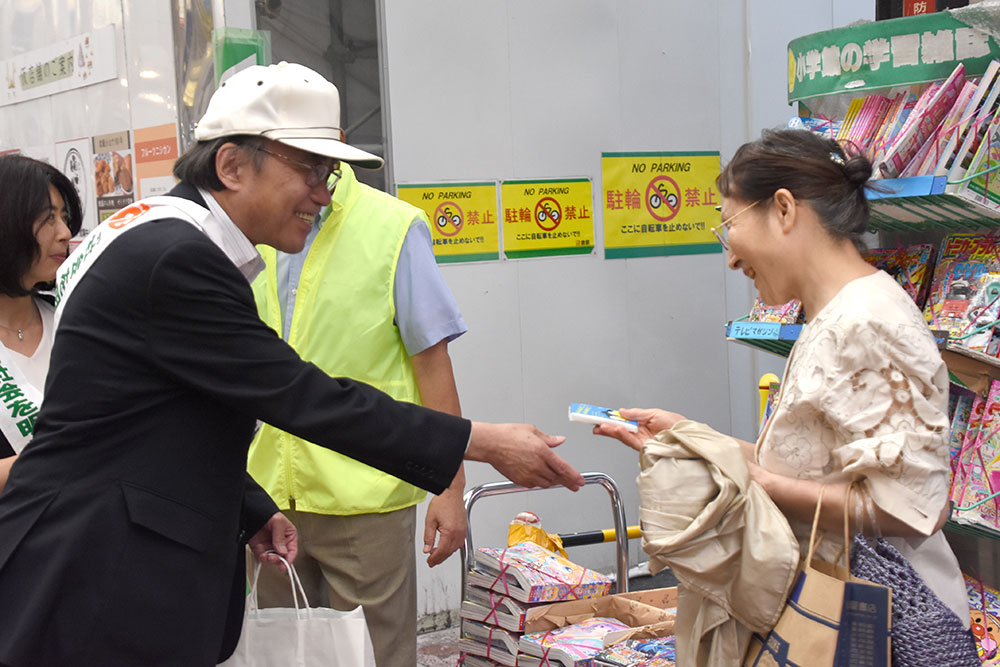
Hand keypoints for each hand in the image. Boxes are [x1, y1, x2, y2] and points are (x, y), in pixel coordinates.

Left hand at [248, 511, 298, 571]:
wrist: (252, 511)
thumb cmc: (268, 513)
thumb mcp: (278, 523)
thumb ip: (280, 537)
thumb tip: (283, 551)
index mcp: (289, 536)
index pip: (292, 550)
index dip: (289, 558)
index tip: (285, 564)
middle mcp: (280, 543)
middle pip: (282, 557)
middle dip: (278, 560)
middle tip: (274, 559)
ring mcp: (270, 546)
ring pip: (272, 559)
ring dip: (269, 559)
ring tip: (267, 556)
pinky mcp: (260, 548)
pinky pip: (262, 557)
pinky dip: (261, 557)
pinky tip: (262, 554)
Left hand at [423, 490, 466, 566]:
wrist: (451, 492)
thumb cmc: (442, 502)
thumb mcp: (430, 520)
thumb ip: (428, 537)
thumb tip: (427, 549)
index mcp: (449, 531)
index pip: (441, 551)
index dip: (434, 558)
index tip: (429, 561)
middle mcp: (458, 533)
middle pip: (449, 552)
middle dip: (439, 558)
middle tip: (431, 562)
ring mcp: (463, 531)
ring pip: (455, 549)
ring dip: (446, 554)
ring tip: (437, 556)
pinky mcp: (464, 528)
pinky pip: (459, 543)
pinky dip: (452, 548)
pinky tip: (446, 547)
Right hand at [466, 422, 584, 490]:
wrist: (490, 444)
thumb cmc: (507, 435)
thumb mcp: (532, 430)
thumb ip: (549, 439)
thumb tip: (559, 440)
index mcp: (542, 452)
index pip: (564, 468)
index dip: (574, 476)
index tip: (580, 480)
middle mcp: (537, 465)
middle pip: (558, 478)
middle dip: (568, 482)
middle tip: (575, 485)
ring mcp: (528, 475)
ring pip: (547, 483)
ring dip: (555, 482)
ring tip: (560, 481)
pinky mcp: (520, 480)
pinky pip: (535, 485)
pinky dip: (541, 483)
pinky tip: (543, 480)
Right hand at [591, 408, 685, 450]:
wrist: (689, 440)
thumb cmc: (679, 427)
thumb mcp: (656, 413)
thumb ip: (638, 413)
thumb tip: (622, 411)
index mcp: (644, 422)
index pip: (624, 420)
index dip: (612, 418)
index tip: (600, 415)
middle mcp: (641, 432)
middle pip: (620, 428)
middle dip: (607, 425)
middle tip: (594, 422)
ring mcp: (642, 441)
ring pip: (623, 435)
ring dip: (611, 430)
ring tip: (601, 426)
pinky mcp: (645, 448)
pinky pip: (631, 440)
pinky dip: (622, 435)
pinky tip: (615, 430)